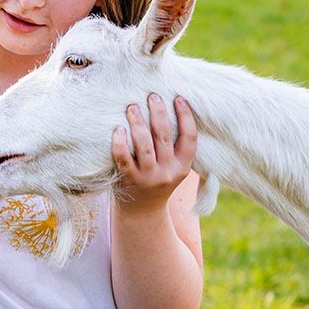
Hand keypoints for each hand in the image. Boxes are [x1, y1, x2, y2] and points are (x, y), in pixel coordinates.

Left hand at [112, 93, 196, 210]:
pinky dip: (120, 143)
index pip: (190, 138)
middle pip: (164, 137)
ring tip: (132, 107)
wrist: (142, 213)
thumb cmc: (158, 182)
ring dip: (138, 123)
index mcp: (183, 166)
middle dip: (159, 113)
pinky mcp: (129, 180)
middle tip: (152, 96)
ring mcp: (148, 177)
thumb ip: (175, 147)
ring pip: (144, 145)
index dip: (186, 117)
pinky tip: (118, 129)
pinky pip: (123, 158)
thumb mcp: (174, 168)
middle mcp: (167, 172)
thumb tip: (172, 109)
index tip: (179, 98)